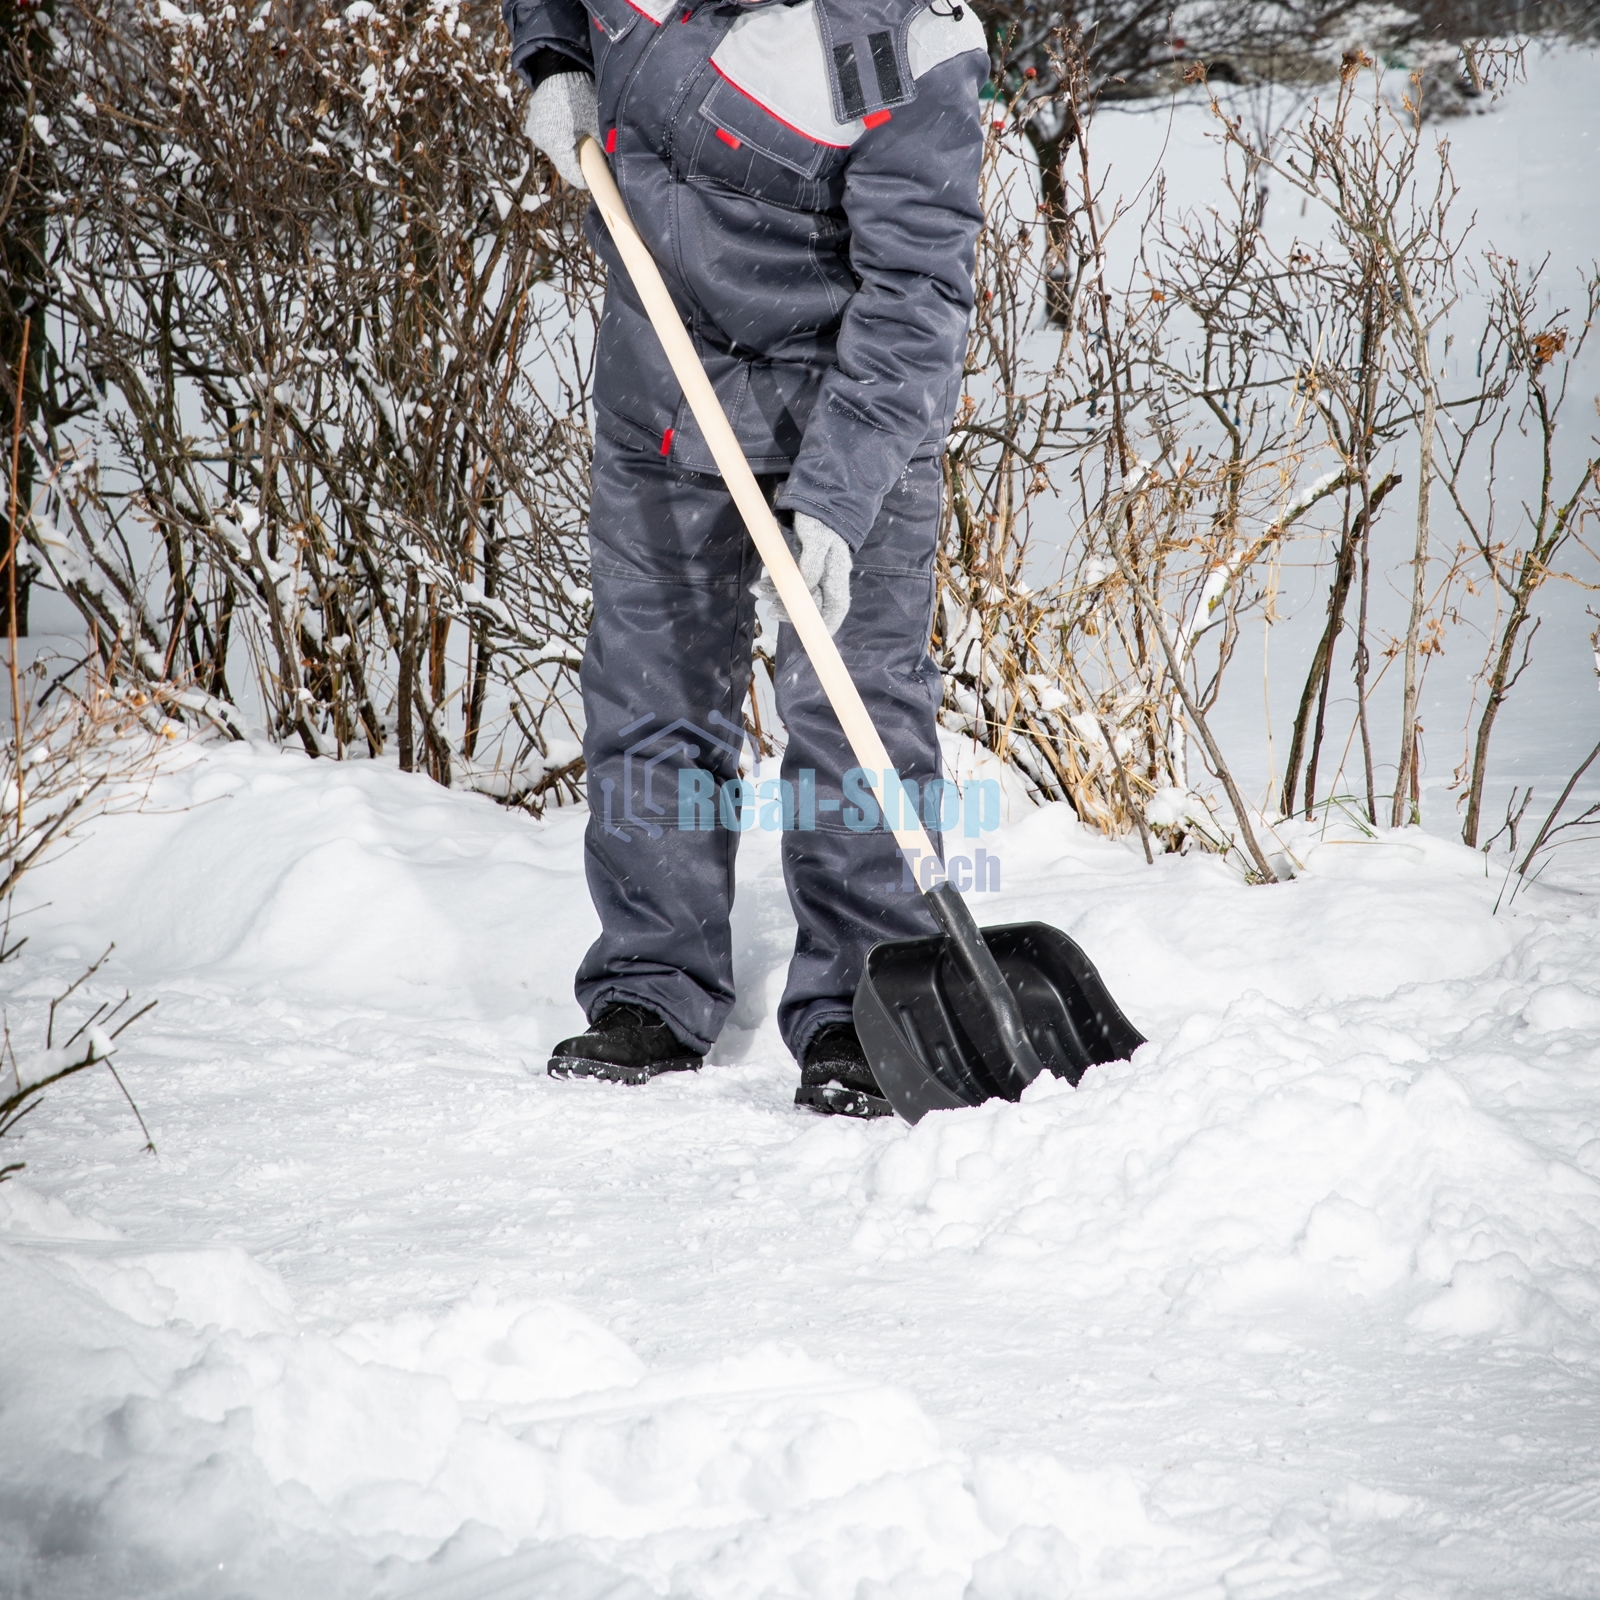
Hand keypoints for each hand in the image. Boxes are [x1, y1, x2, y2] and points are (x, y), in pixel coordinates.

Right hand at [523, 72, 598, 189]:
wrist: (559, 68)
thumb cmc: (581, 95)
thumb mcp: (597, 123)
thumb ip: (605, 148)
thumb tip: (614, 167)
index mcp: (558, 146)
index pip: (573, 176)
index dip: (587, 179)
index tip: (598, 178)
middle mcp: (543, 142)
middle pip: (564, 162)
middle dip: (578, 160)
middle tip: (593, 151)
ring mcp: (535, 132)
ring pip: (556, 149)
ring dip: (568, 146)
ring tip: (579, 132)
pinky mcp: (532, 122)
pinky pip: (548, 136)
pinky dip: (559, 134)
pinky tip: (568, 123)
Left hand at [753, 513, 852, 635]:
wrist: (817, 497)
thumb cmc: (818, 518)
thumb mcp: (816, 539)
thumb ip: (812, 565)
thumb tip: (805, 588)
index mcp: (837, 570)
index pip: (837, 606)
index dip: (827, 624)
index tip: (810, 634)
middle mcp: (830, 573)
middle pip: (814, 603)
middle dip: (791, 610)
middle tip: (770, 610)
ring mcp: (819, 569)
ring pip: (800, 593)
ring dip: (779, 595)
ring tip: (758, 590)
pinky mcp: (806, 562)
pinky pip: (794, 581)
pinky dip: (778, 584)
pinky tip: (765, 583)